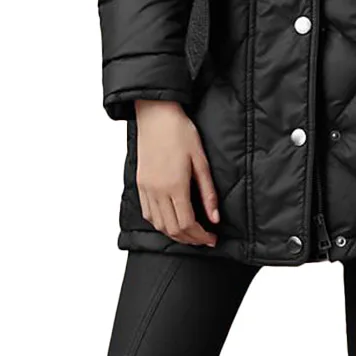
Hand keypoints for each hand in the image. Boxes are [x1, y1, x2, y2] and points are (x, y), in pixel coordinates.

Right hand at [134, 100, 219, 246]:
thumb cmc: (181, 132)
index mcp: (175, 186)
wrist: (157, 115)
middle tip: (204, 240)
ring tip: (190, 234)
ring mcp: (146, 189)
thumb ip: (208, 192)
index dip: (201, 236)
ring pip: (159, 225)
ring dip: (175, 234)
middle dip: (190, 239)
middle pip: (172, 229)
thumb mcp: (200, 160)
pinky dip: (160, 224)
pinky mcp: (140, 184)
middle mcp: (157, 192)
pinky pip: (148, 213)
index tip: (212, 238)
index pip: (187, 224)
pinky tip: (171, 222)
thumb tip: (215, 218)